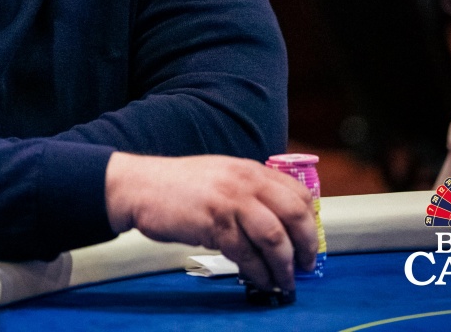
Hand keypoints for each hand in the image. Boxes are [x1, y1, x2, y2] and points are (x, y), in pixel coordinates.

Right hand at [104, 152, 317, 291]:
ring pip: (274, 237)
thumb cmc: (178, 186)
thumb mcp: (221, 177)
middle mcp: (245, 181)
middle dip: (305, 246)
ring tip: (285, 281)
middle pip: (293, 215)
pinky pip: (246, 253)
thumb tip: (277, 222)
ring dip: (284, 265)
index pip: (298, 193)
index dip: (310, 222)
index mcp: (250, 169)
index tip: (309, 241)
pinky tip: (259, 280)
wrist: (140, 186)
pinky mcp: (214, 222)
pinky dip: (258, 271)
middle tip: (306, 266)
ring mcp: (230, 200)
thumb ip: (249, 192)